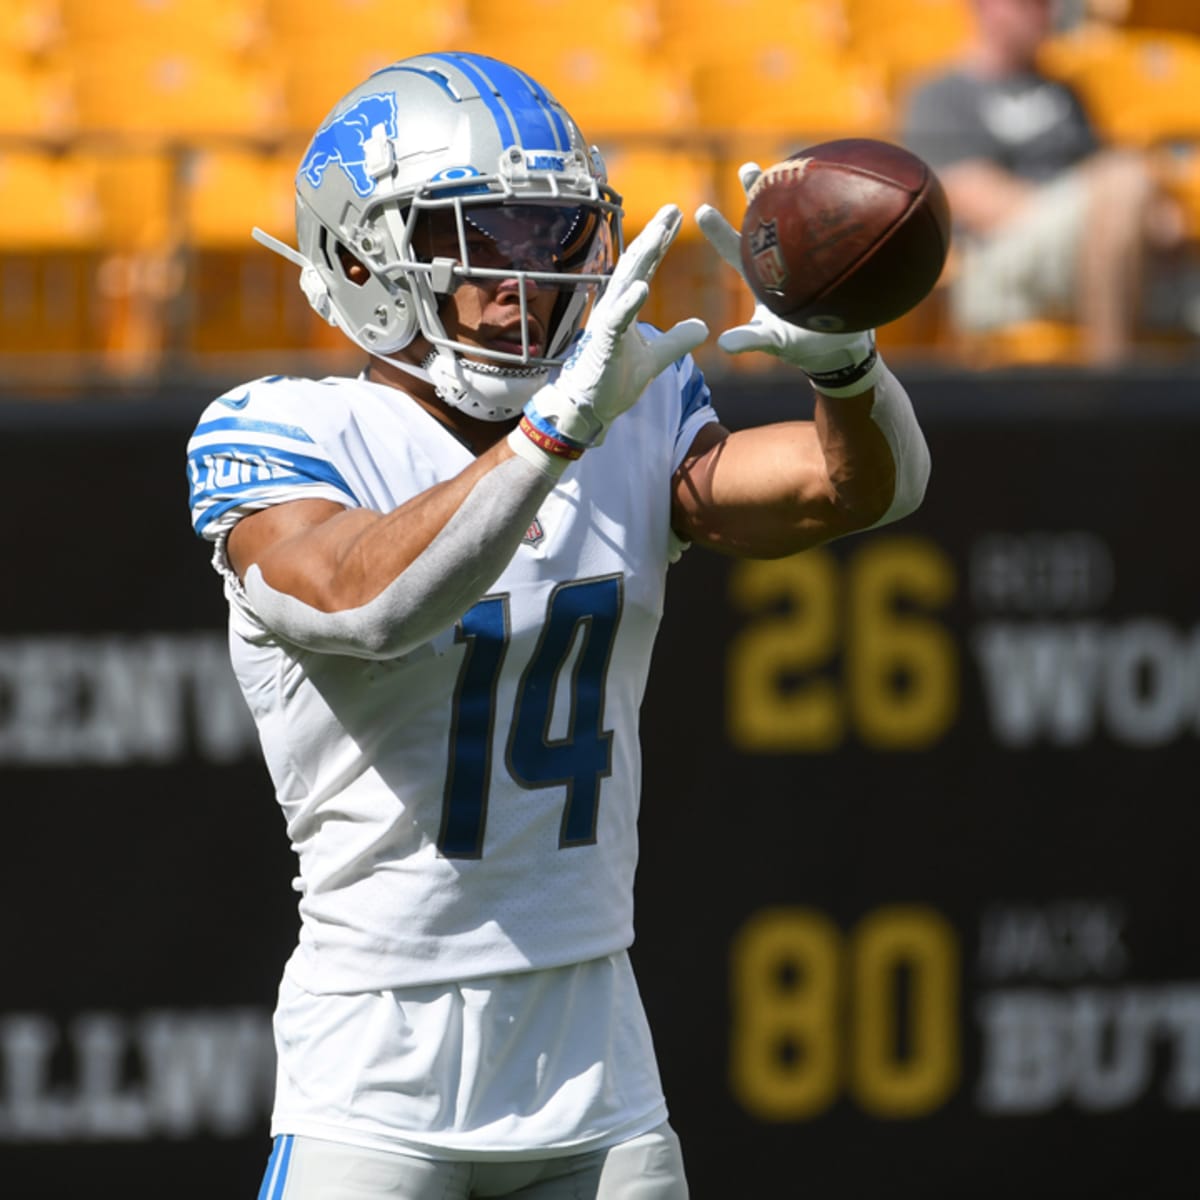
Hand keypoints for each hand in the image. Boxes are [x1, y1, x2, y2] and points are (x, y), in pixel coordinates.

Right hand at [524, 204, 708, 446]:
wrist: (589, 410)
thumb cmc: (613, 382)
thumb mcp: (655, 359)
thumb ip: (677, 340)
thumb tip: (704, 327)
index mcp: (626, 308)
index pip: (646, 267)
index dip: (661, 242)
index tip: (678, 216)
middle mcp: (615, 308)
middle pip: (636, 264)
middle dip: (654, 235)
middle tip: (672, 208)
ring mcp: (608, 324)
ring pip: (626, 282)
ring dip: (643, 257)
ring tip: (661, 233)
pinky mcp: (604, 344)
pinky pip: (617, 319)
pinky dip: (630, 302)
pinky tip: (644, 286)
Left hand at [695, 164, 880, 395]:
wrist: (841, 349)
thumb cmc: (801, 346)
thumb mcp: (773, 342)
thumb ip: (750, 340)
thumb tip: (724, 344)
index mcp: (762, 277)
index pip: (736, 250)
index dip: (720, 232)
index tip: (702, 210)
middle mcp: (782, 261)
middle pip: (767, 223)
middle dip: (757, 196)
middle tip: (749, 169)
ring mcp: (809, 258)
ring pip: (800, 219)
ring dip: (796, 192)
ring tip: (792, 163)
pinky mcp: (835, 258)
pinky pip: (835, 228)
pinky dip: (837, 208)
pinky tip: (844, 182)